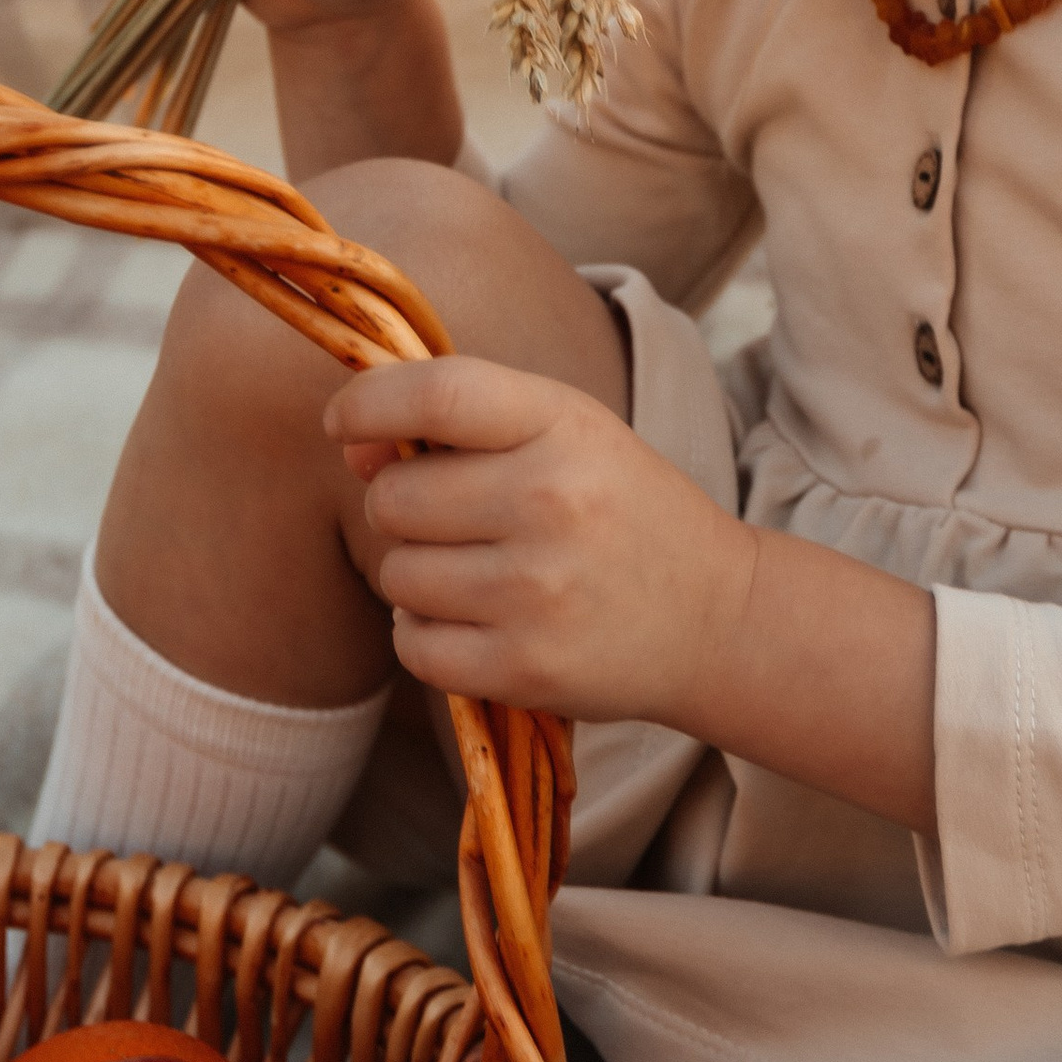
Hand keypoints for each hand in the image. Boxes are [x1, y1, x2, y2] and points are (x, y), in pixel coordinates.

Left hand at [329, 354, 755, 726]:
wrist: (717, 617)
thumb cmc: (623, 511)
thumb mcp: (568, 434)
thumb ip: (464, 421)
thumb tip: (349, 440)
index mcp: (564, 425)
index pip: (434, 394)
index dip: (366, 403)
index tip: (343, 423)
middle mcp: (550, 502)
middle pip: (395, 497)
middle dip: (402, 506)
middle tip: (457, 519)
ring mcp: (537, 591)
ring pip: (397, 574)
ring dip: (417, 575)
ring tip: (479, 574)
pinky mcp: (525, 668)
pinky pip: (413, 646)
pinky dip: (426, 635)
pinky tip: (475, 620)